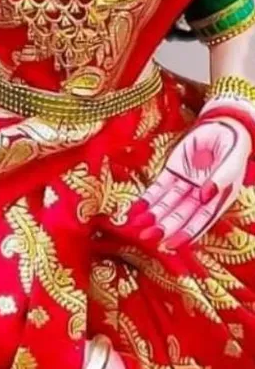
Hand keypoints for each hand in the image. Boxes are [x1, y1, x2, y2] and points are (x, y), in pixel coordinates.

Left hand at [129, 118, 251, 248]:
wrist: (222, 124)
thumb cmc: (233, 145)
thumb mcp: (232, 160)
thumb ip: (222, 178)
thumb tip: (205, 196)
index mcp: (218, 198)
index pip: (200, 220)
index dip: (186, 232)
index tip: (171, 243)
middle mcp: (199, 196)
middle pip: (180, 215)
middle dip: (164, 227)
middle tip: (147, 237)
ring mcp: (184, 185)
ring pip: (166, 204)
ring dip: (151, 216)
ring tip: (136, 227)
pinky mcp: (172, 172)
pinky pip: (157, 188)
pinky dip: (146, 199)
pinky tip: (135, 210)